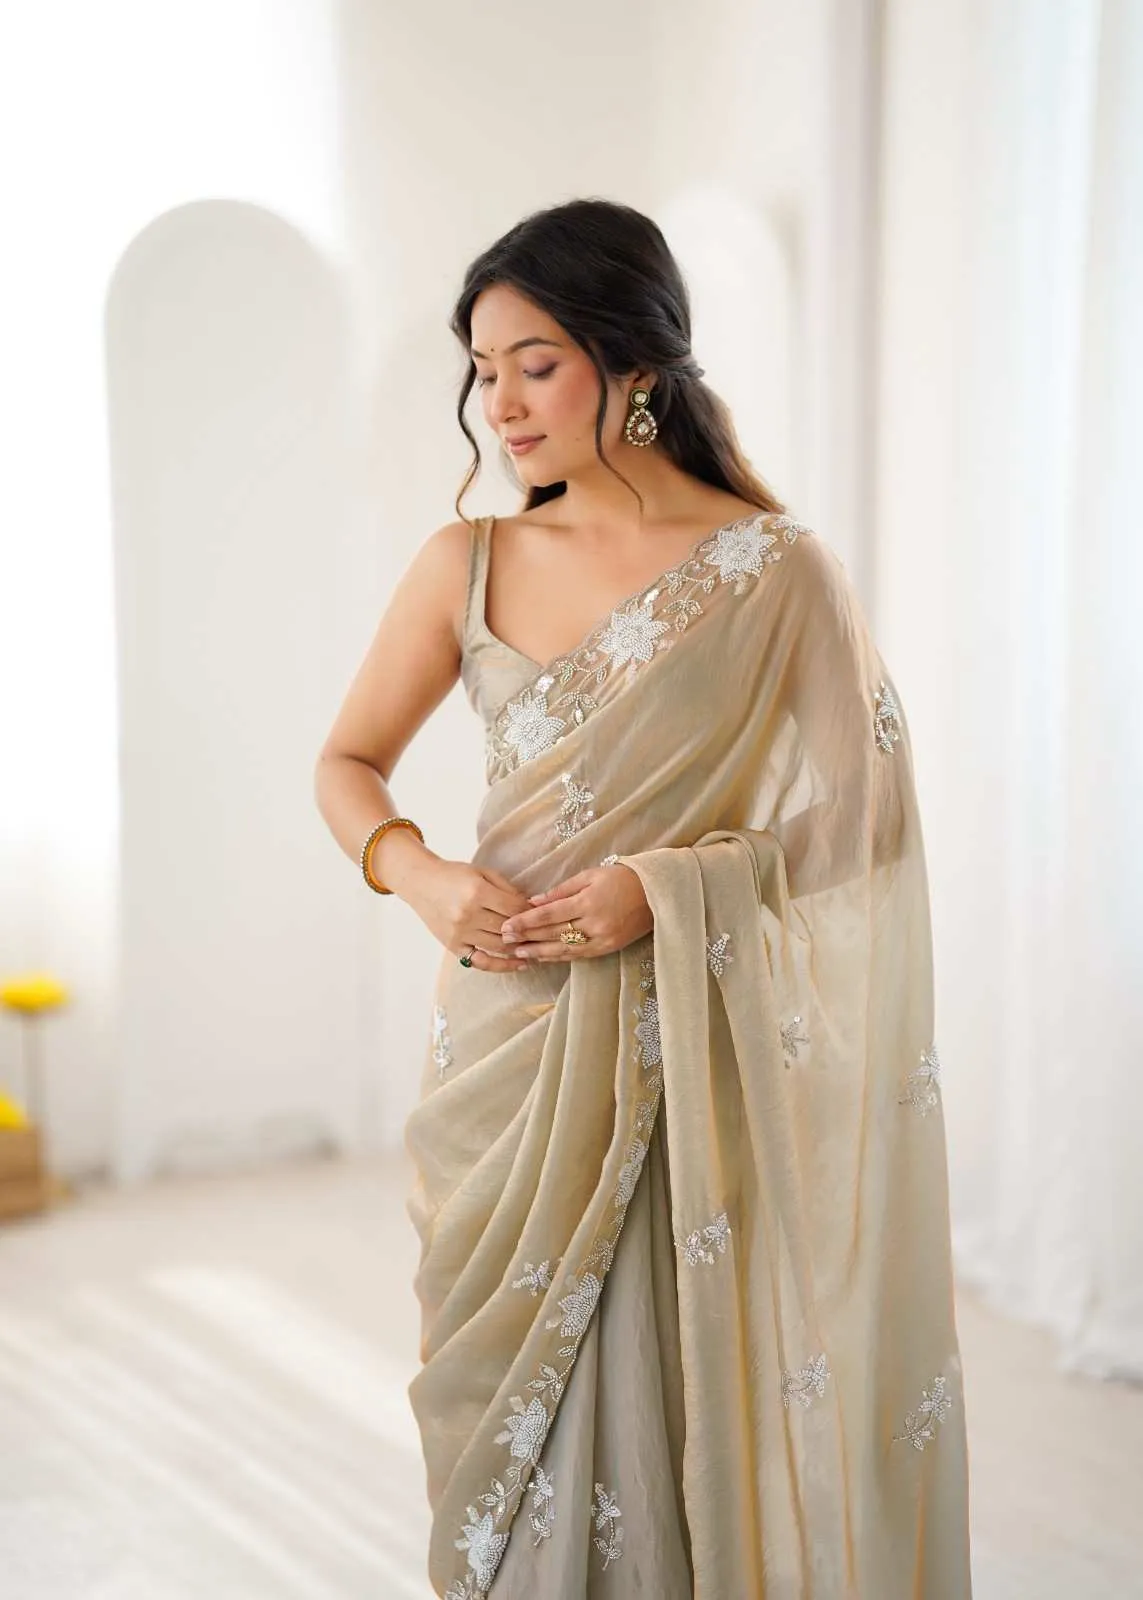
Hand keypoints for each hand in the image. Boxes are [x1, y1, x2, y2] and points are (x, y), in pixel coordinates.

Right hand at [405, 858, 534, 972]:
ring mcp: (460, 933)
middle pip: (509, 929)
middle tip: (546, 934)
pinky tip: (519, 964)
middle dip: (530, 932)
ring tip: (538, 948)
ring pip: (499, 947)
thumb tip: (532, 906)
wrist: (421, 883)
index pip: (515, 908)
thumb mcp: (483, 873)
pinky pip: (480, 962)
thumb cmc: (454, 875)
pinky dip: (501, 966)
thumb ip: (508, 889)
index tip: (544, 915)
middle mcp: (468, 915)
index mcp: (477, 892)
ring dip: (520, 949)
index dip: (532, 913)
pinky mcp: (453, 946)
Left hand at [499, 863, 652, 961]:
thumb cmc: (621, 878)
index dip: (525, 922)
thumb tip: (534, 902)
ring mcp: (602, 939)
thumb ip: (561, 890)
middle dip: (527, 938)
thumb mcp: (590, 875)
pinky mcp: (608, 948)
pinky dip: (558, 957)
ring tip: (518, 953)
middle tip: (504, 941)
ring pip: (563, 949)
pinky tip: (543, 957)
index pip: (549, 915)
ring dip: (539, 952)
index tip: (506, 926)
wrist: (655, 893)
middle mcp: (594, 924)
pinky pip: (578, 955)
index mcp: (588, 902)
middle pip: (553, 933)